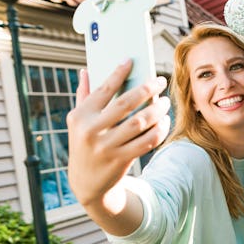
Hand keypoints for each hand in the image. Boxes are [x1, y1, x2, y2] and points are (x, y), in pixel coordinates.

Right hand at [67, 60, 170, 207]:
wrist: (87, 183)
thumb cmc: (85, 144)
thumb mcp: (78, 122)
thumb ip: (83, 96)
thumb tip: (86, 70)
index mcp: (80, 116)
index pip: (102, 89)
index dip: (118, 73)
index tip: (131, 60)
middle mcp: (91, 131)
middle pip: (125, 104)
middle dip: (146, 89)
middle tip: (160, 81)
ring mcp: (106, 147)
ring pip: (140, 123)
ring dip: (157, 110)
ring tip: (165, 102)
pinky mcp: (120, 160)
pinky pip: (147, 142)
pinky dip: (159, 130)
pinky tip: (164, 121)